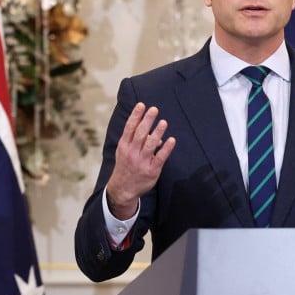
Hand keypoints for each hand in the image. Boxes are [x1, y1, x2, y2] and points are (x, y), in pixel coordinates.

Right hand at [105, 103, 175, 218]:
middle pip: (140, 134)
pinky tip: (171, 140)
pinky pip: (160, 158)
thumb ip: (136, 141)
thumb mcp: (124, 152)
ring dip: (157, 132)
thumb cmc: (126, 167)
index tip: (142, 105)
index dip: (136, 116)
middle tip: (154, 109)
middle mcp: (132, 153)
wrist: (123, 189)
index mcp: (124, 146)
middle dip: (147, 120)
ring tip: (163, 122)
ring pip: (150, 144)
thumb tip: (156, 134)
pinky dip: (166, 149)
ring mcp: (141, 162)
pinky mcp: (151, 171)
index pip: (129, 128)